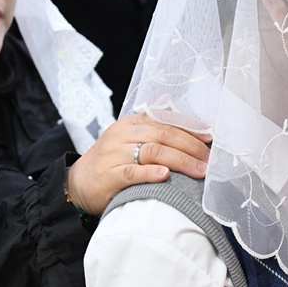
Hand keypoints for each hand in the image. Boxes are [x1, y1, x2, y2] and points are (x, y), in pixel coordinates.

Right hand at [65, 114, 210, 216]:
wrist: (77, 184)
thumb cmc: (110, 162)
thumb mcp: (129, 139)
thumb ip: (151, 126)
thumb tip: (169, 103)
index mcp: (131, 124)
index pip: (165, 121)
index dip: (190, 129)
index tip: (210, 139)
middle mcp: (122, 135)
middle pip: (163, 135)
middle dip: (191, 147)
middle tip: (209, 160)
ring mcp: (114, 154)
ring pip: (152, 152)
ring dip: (181, 161)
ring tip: (199, 170)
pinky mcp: (108, 176)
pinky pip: (131, 172)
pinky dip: (150, 173)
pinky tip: (165, 175)